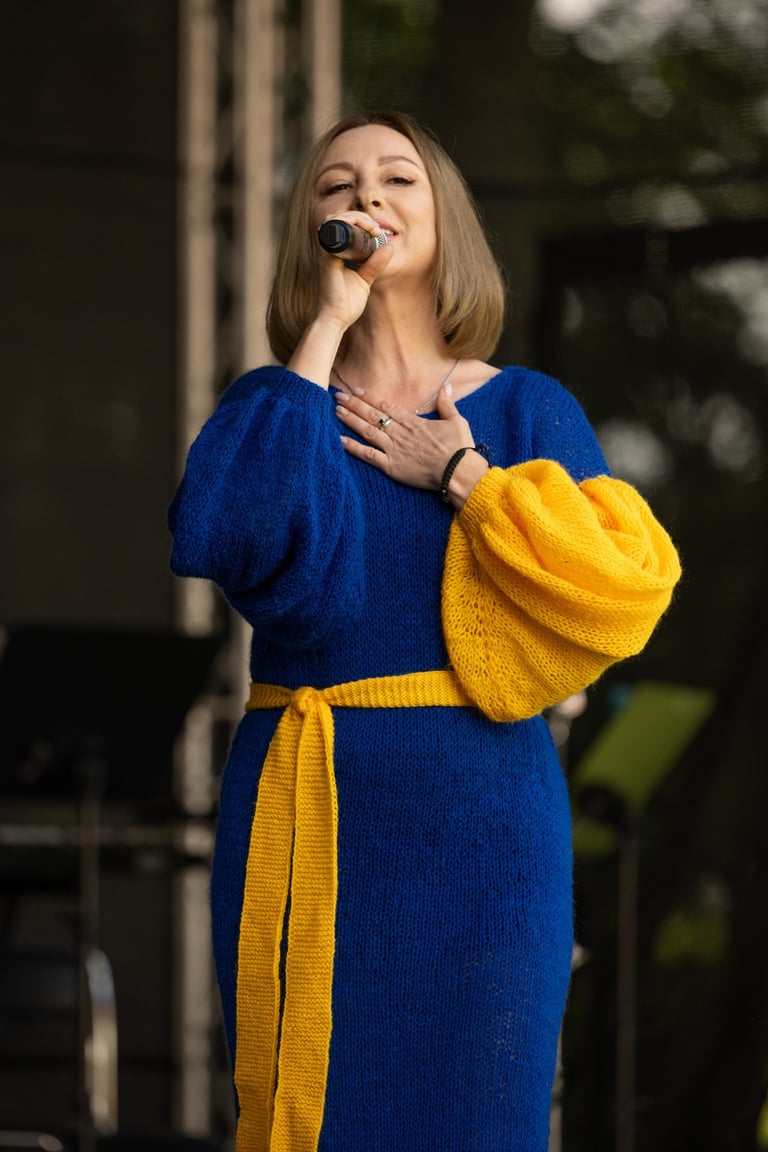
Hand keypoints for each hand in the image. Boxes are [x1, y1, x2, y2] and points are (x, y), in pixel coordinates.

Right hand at [316, 212, 394, 330]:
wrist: (336, 319)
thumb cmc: (346, 303)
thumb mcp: (365, 280)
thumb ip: (375, 264)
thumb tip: (390, 247)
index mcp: (336, 252)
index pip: (345, 226)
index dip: (362, 221)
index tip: (379, 231)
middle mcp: (329, 249)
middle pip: (340, 218)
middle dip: (361, 216)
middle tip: (377, 228)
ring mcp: (326, 251)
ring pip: (335, 219)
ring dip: (356, 217)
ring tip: (373, 228)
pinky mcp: (326, 256)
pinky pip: (334, 230)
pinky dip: (348, 222)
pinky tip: (365, 228)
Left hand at [335, 384, 488, 504]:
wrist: (458, 471)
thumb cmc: (459, 448)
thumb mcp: (456, 421)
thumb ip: (447, 403)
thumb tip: (446, 386)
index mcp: (413, 422)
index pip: (386, 405)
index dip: (369, 397)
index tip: (355, 390)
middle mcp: (400, 433)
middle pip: (372, 415)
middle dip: (354, 404)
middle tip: (338, 396)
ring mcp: (394, 449)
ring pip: (367, 431)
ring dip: (350, 421)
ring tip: (336, 411)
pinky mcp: (391, 466)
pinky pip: (368, 456)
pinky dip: (353, 448)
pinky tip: (339, 440)